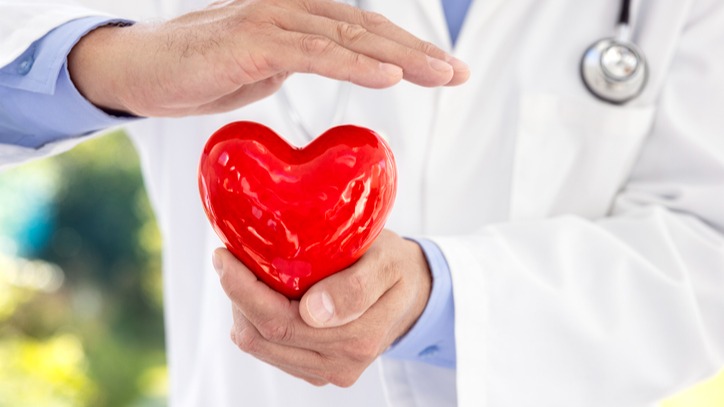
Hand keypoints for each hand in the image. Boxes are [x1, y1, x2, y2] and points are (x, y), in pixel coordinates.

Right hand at [68, 0, 469, 116]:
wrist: (143, 70)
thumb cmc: (203, 70)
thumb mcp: (265, 66)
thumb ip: (300, 60)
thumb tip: (329, 64)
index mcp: (300, 18)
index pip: (365, 31)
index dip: (408, 50)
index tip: (446, 71)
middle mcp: (292, 9)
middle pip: (369, 29)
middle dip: (419, 52)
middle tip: (459, 73)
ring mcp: (273, 20)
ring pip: (350, 36)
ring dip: (400, 56)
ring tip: (441, 74)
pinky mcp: (253, 40)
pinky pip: (313, 52)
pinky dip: (354, 63)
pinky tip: (388, 76)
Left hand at [212, 229, 431, 385]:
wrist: (413, 293)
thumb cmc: (396, 267)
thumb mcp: (386, 263)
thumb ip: (357, 287)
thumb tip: (314, 311)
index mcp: (357, 338)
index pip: (279, 322)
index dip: (242, 291)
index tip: (224, 257)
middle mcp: (339, 363)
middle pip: (262, 337)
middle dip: (236, 297)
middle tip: (229, 258)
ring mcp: (326, 371)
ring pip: (260, 347)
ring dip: (244, 310)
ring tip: (247, 273)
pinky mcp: (316, 370)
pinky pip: (270, 351)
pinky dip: (257, 321)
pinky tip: (265, 294)